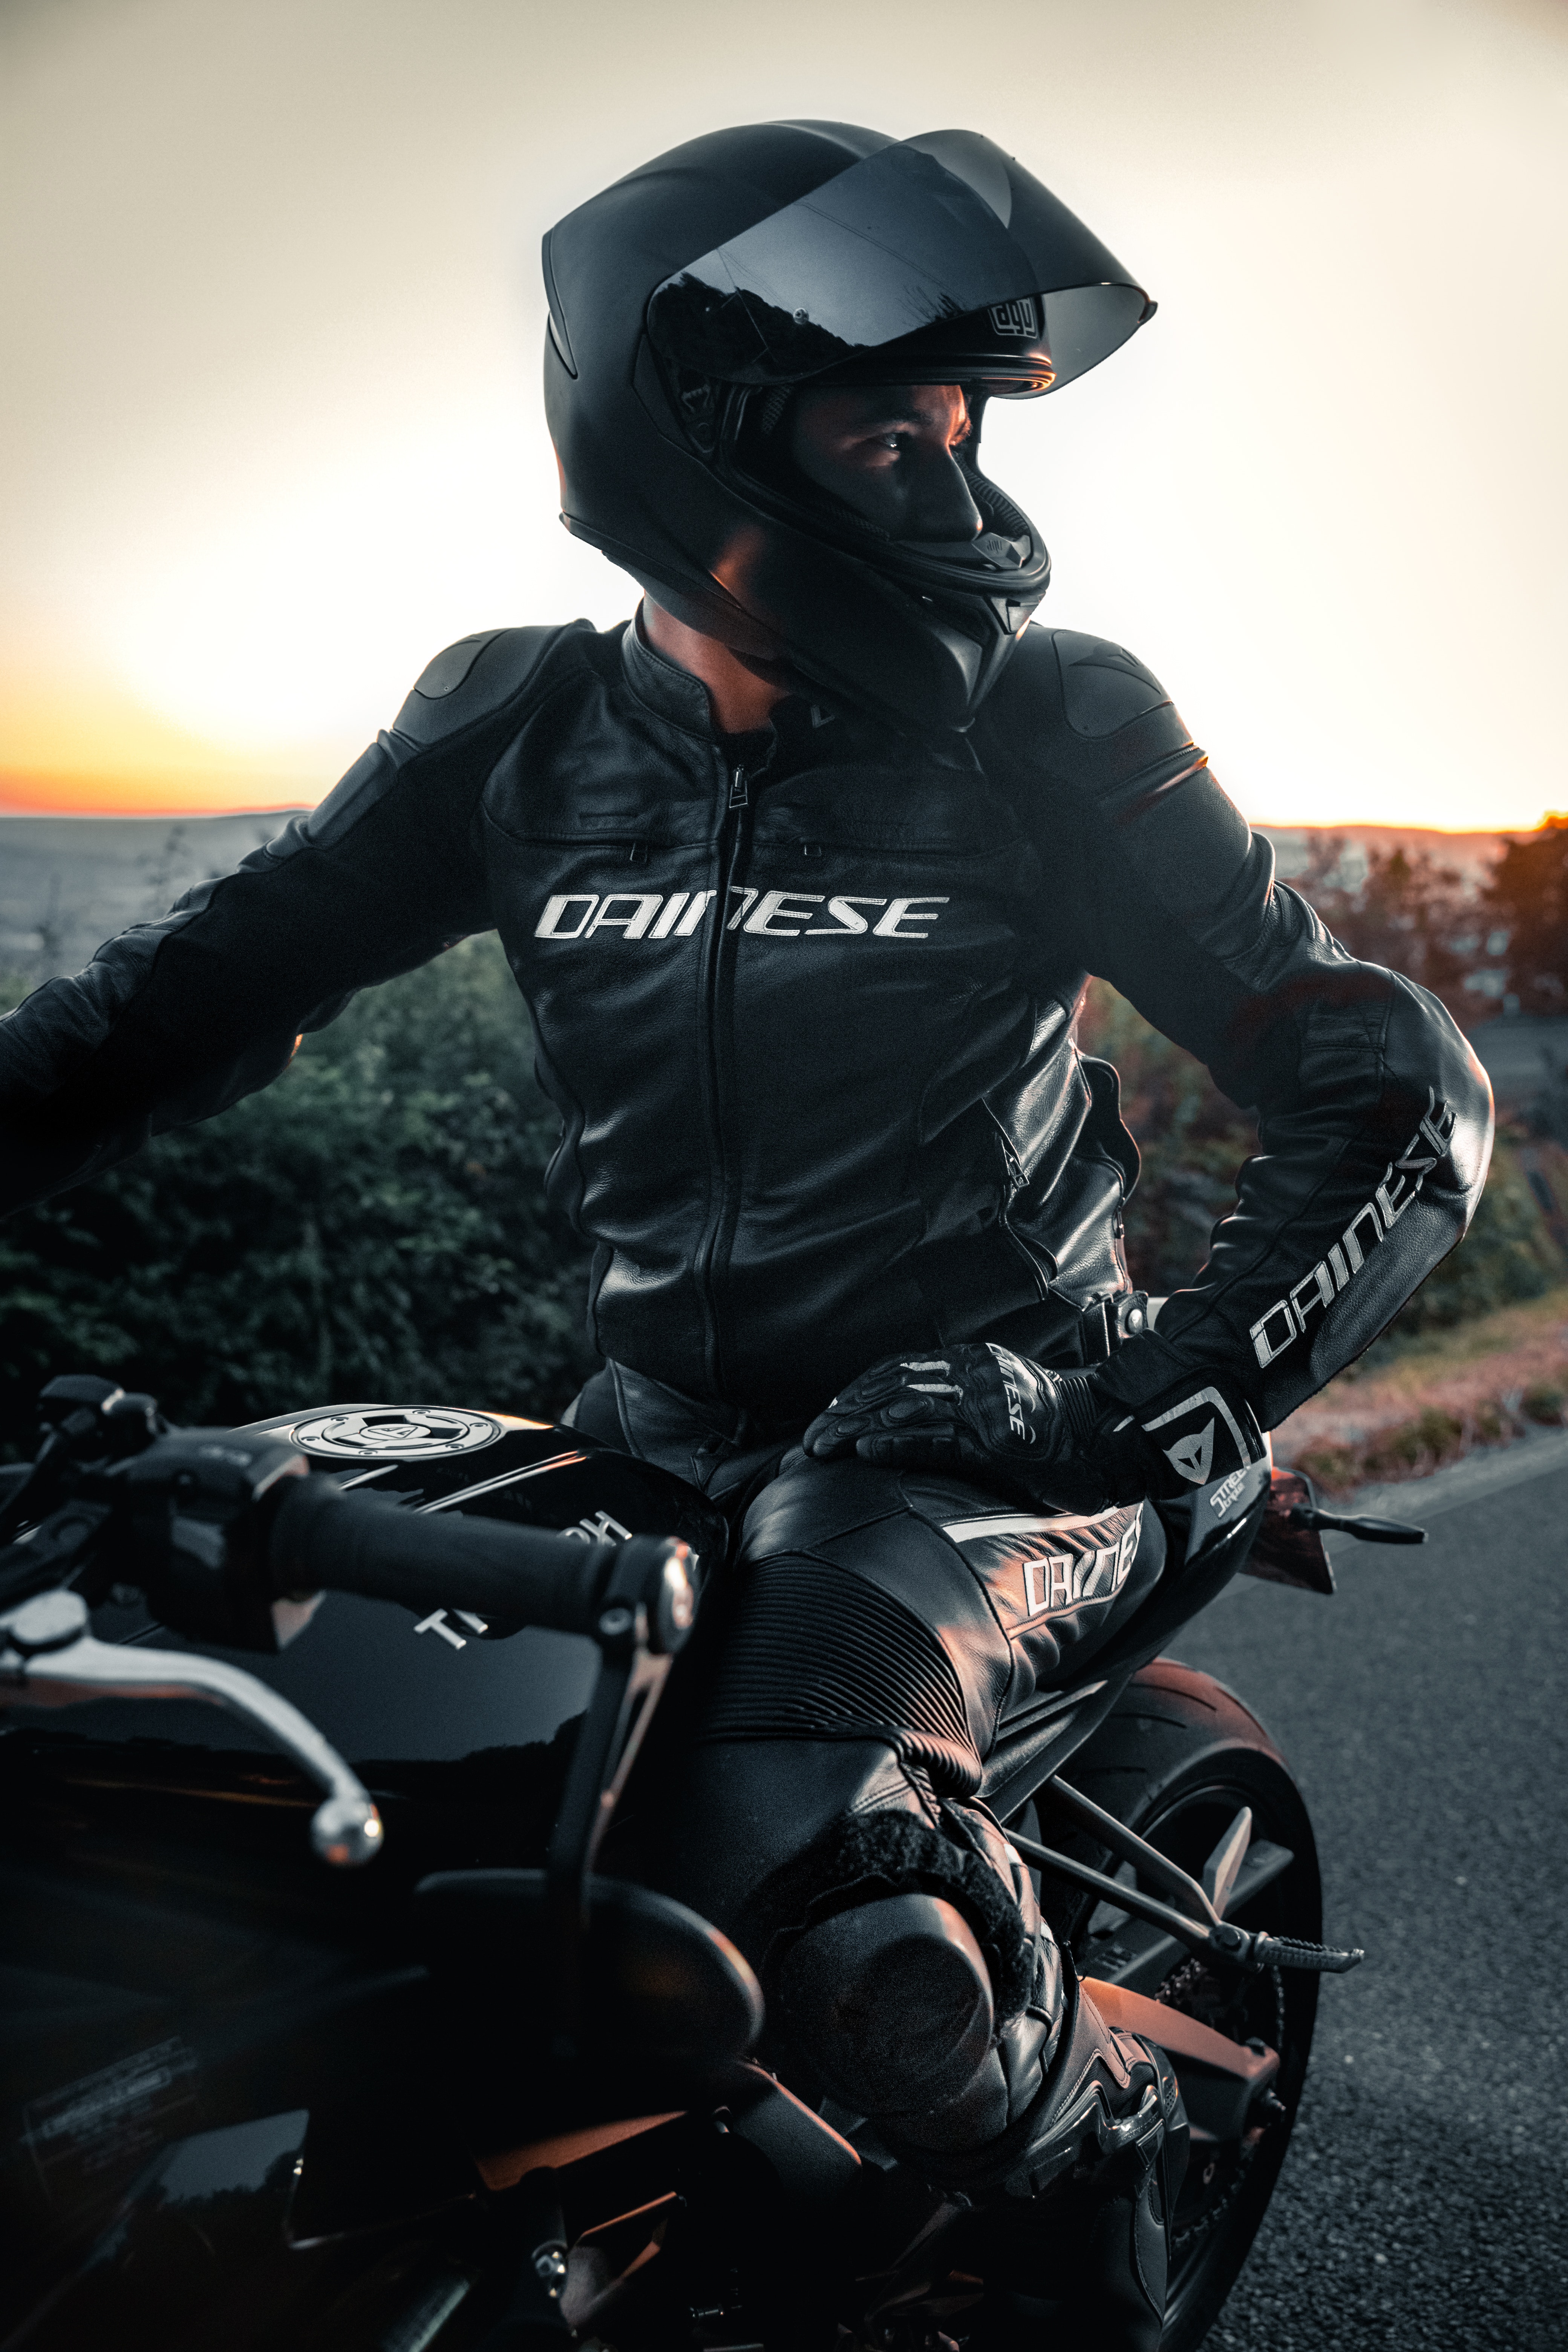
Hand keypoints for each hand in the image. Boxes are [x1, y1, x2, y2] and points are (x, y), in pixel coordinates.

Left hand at [804, 1344, 1265, 1507]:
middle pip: (892, 1385)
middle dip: (842, 1412)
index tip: (826, 1416)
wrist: (1119, 1438)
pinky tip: (863, 1451)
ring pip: (905, 1407)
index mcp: (975, 1364)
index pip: (899, 1369)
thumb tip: (916, 1419)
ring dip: (853, 1429)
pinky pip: (939, 1438)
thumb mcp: (1006, 1408)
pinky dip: (896, 1442)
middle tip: (806, 1442)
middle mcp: (977, 1375)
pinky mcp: (1000, 1441)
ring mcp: (988, 1406)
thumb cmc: (1062, 1433)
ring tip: (817, 1448)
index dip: (856, 1392)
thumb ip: (966, 1405)